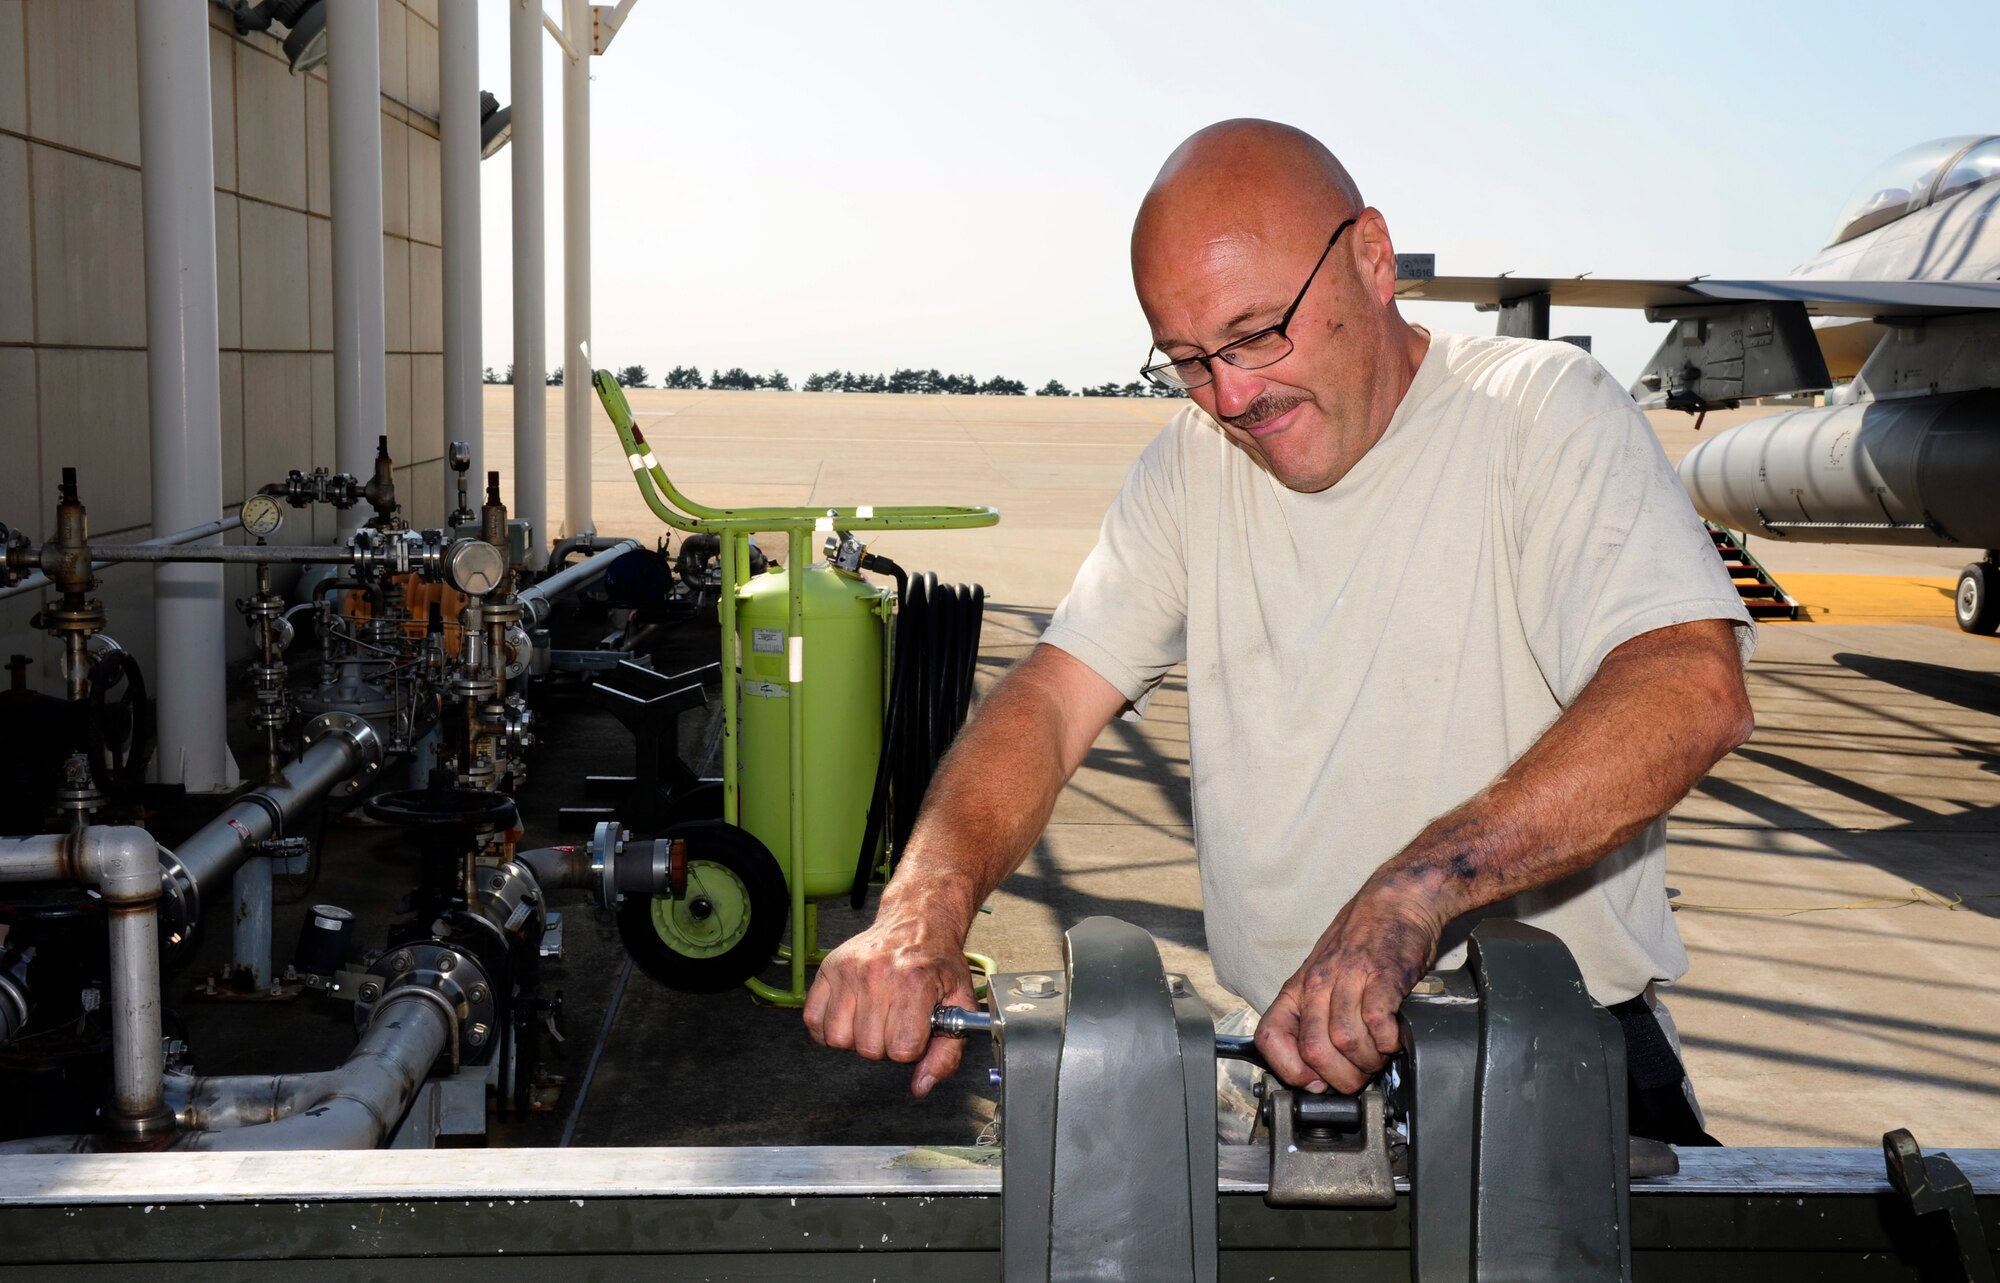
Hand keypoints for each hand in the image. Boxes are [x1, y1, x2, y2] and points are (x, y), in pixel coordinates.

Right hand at [803, 914, 975, 1097]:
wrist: (918, 921)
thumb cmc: (937, 962)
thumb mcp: (959, 1004)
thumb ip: (947, 1053)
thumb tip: (922, 1085)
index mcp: (915, 983)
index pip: (903, 1050)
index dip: (912, 1048)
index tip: (916, 1030)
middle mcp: (878, 975)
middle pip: (870, 1048)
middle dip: (886, 1044)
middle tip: (896, 1021)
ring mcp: (849, 971)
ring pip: (839, 1039)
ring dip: (856, 1037)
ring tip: (874, 1017)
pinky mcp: (828, 969)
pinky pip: (813, 1020)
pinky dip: (828, 1026)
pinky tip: (850, 1014)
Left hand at [1254, 882, 1443, 1094]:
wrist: (1396, 901)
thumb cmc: (1362, 941)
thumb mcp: (1322, 975)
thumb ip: (1316, 1015)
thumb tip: (1316, 1069)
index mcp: (1298, 988)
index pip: (1269, 1037)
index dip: (1289, 1070)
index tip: (1313, 1082)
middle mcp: (1318, 984)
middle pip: (1314, 1049)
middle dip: (1340, 1077)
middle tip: (1359, 1074)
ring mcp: (1349, 978)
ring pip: (1345, 1041)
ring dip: (1367, 1061)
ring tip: (1379, 1056)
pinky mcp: (1383, 975)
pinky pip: (1377, 1021)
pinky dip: (1387, 1041)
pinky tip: (1393, 1040)